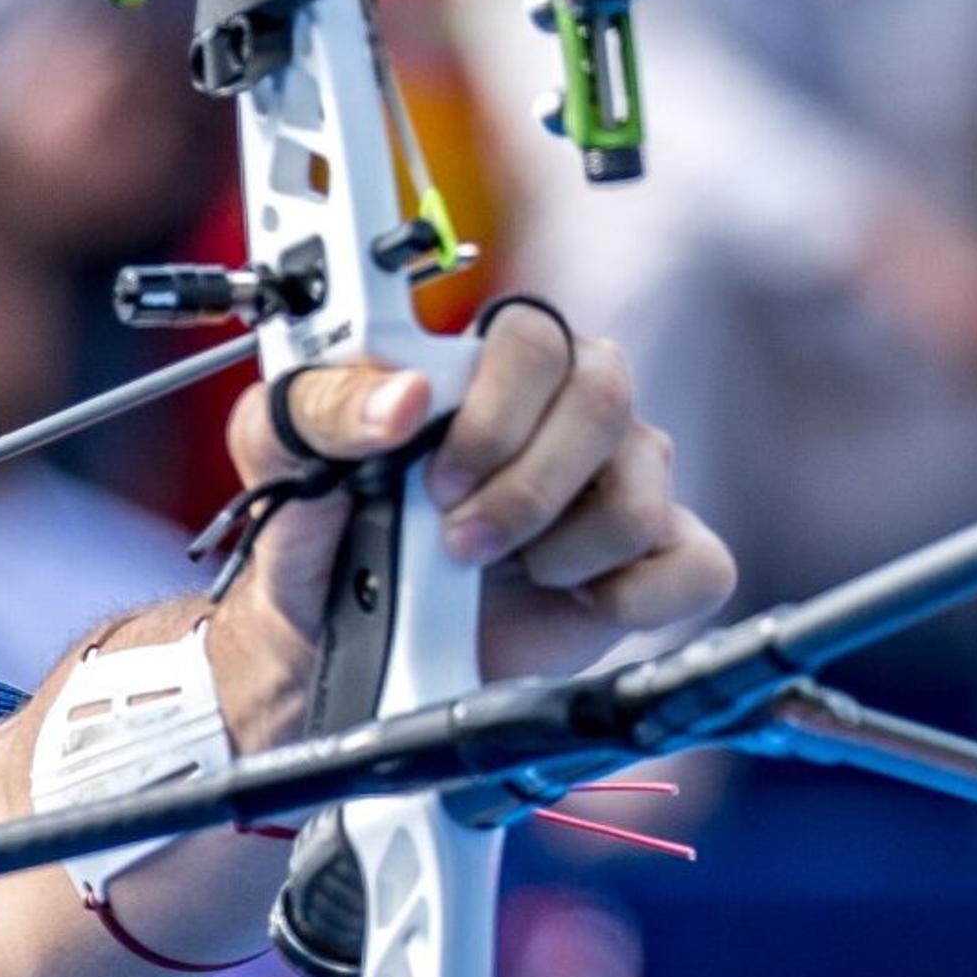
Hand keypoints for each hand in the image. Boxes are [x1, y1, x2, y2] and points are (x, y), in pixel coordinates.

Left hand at [222, 303, 734, 686]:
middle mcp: (568, 410)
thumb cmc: (322, 531)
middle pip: (606, 396)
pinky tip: (565, 600)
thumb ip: (323, 406)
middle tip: (462, 541)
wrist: (338, 641)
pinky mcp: (654, 563)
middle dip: (526, 488)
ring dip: (558, 552)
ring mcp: (622, 483)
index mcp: (488, 365)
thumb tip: (403, 399)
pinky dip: (630, 597)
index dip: (497, 410)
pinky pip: (696, 567)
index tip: (437, 477)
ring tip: (500, 572)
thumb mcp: (280, 451)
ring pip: (642, 492)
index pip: (535, 335)